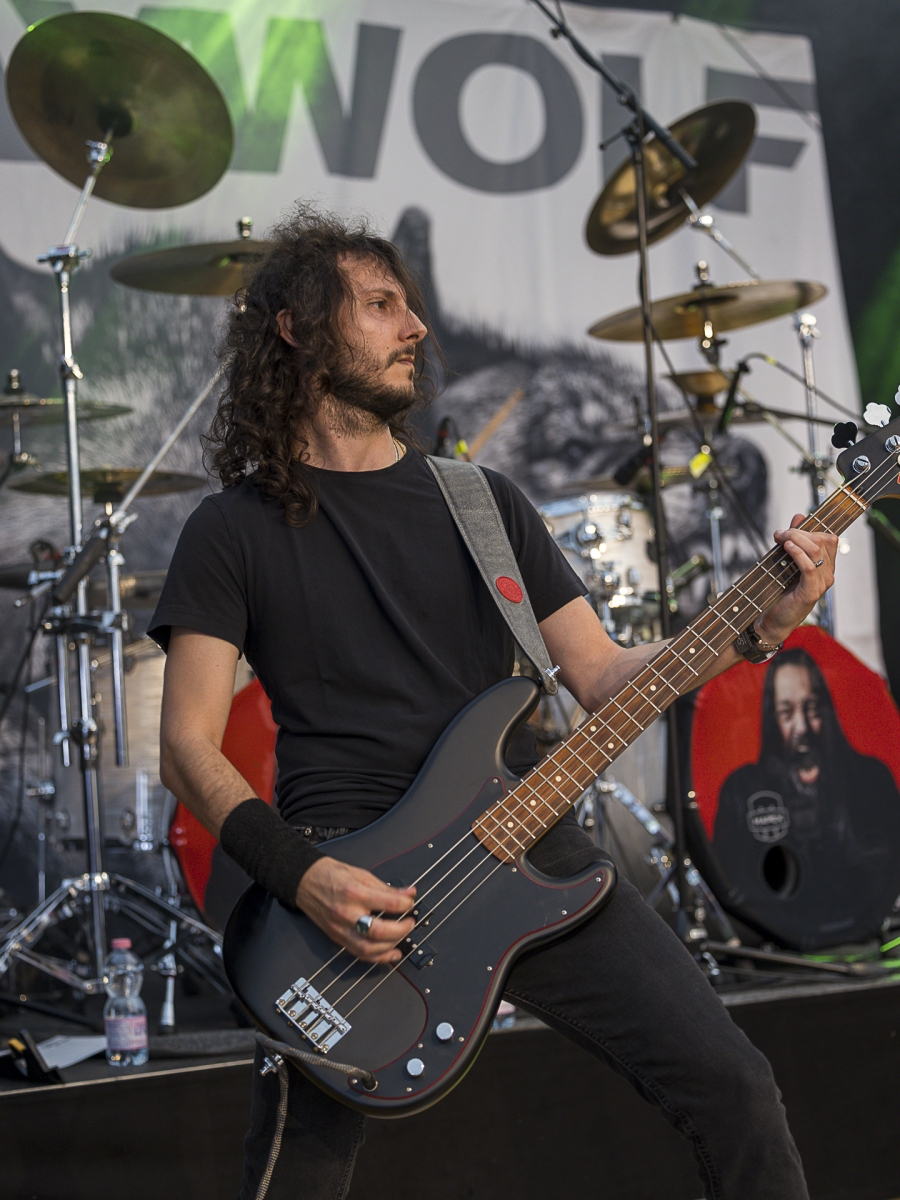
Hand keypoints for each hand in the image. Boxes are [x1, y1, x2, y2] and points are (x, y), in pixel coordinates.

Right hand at [296, 856, 416, 963]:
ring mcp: (341, 929)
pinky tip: (391, 954)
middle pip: (379, 931)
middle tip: (410, 923)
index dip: (406, 904)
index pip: (388, 903)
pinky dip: (378, 958)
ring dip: (391, 946)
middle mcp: (347, 913)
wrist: (306, 882)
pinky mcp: (337, 938)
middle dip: (401, 930)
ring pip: (369, 948)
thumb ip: (386, 888)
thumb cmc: (331, 875)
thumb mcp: (361, 874)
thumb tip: (408, 894)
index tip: (410, 903)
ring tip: (402, 938)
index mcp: (354, 893)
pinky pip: (359, 954)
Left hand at [755, 514, 837, 643]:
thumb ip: (795, 540)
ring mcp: (821, 584)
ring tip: (780, 539)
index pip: (828, 539)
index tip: (786, 530)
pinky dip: (798, 554)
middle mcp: (827, 574)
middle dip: (799, 532)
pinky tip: (787, 548)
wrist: (772, 620)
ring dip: (796, 539)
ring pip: (816, 551)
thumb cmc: (779, 592)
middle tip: (779, 534)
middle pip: (822, 541)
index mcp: (824, 567)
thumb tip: (799, 516)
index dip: (809, 529)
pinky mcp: (811, 592)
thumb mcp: (786, 561)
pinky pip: (809, 567)